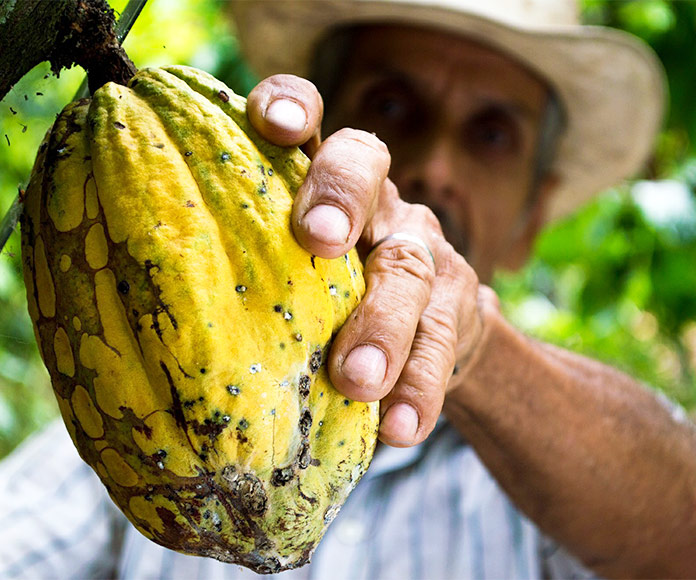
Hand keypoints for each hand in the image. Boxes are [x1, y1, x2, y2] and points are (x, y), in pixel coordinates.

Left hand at [247, 75, 484, 446]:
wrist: (430, 332)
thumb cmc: (330, 299)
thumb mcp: (289, 269)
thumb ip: (246, 266)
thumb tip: (133, 307)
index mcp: (323, 183)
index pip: (311, 119)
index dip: (293, 106)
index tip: (271, 123)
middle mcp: (377, 202)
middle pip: (366, 168)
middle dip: (341, 197)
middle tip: (318, 239)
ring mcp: (422, 251)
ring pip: (409, 269)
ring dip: (383, 324)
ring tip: (356, 379)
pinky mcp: (456, 308)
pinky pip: (442, 345)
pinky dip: (419, 388)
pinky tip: (399, 428)